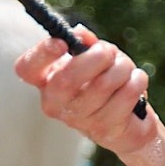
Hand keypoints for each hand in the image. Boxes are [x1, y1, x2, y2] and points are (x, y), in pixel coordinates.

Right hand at [14, 28, 157, 156]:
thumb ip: (86, 44)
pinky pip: (125, 95)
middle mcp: (55, 103)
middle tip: (110, 52)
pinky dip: (137, 81)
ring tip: (126, 68)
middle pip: (67, 78)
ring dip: (122, 68)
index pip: (27, 68)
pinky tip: (136, 82)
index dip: (42, 53)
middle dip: (96, 57)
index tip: (62, 42)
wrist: (128, 122)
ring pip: (103, 84)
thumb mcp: (95, 58)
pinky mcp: (104, 130)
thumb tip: (81, 34)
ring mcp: (78, 121)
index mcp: (46, 81)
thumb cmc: (105, 82)